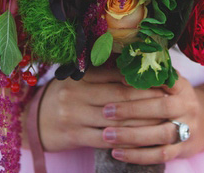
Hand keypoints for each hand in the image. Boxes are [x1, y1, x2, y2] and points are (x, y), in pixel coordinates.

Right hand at [38, 66, 164, 151]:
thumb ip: (103, 71)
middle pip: (119, 96)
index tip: (162, 80)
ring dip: (141, 122)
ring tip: (162, 121)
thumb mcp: (79, 79)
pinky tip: (142, 140)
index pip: (116, 74)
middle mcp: (75, 93)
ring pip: (116, 119)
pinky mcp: (74, 136)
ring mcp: (74, 115)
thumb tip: (137, 62)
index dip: (140, 78)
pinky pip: (106, 139)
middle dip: (147, 100)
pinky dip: (125, 140)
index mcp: (80, 75)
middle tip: (169, 101)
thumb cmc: (65, 95)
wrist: (34, 120)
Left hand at [99, 72, 203, 164]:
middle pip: (162, 108)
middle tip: (106, 110)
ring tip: (107, 135)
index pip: (167, 81)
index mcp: (182, 88)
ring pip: (160, 135)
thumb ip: (153, 77)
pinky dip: (137, 156)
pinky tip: (116, 153)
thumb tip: (122, 68)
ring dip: (132, 136)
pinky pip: (159, 155)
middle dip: (132, 109)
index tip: (121, 80)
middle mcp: (187, 107)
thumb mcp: (172, 83)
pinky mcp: (181, 149)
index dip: (146, 81)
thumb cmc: (177, 98)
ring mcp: (187, 130)